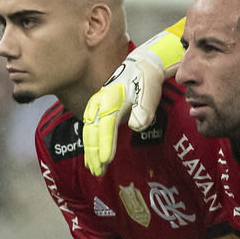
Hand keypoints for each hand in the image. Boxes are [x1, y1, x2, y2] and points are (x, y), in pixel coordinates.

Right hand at [80, 42, 165, 175]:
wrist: (141, 66)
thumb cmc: (146, 80)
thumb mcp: (150, 90)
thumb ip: (145, 107)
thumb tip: (137, 125)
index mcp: (111, 98)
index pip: (106, 125)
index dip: (105, 143)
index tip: (106, 160)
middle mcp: (99, 103)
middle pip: (93, 132)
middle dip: (94, 153)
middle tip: (98, 172)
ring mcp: (96, 106)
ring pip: (89, 132)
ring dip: (90, 152)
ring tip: (94, 170)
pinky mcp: (97, 110)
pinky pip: (89, 129)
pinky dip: (89, 144)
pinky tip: (91, 157)